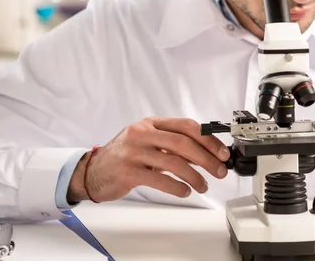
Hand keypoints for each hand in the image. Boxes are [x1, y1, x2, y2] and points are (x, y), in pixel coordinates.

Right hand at [68, 117, 229, 203]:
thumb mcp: (149, 143)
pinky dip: (177, 187)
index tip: (222, 153)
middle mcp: (142, 133)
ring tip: (203, 185)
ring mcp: (134, 152)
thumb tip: (205, 154)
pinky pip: (160, 179)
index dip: (208, 139)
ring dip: (195, 176)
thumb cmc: (124, 157)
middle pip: (183, 143)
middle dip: (207, 158)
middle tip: (219, 171)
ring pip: (174, 162)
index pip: (187, 126)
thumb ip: (173, 145)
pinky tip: (184, 191)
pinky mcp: (128, 171)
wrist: (92, 171)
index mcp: (151, 123)